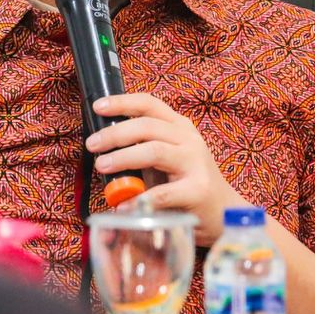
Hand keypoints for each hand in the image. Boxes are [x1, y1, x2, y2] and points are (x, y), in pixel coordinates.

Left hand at [86, 93, 244, 245]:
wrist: (223, 211)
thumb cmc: (186, 182)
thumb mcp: (166, 157)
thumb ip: (141, 147)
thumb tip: (101, 144)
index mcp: (179, 127)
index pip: (149, 105)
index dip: (122, 102)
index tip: (97, 107)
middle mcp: (188, 140)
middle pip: (147, 126)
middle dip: (115, 133)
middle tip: (92, 145)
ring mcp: (195, 163)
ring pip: (154, 151)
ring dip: (124, 157)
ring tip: (102, 165)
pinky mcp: (197, 191)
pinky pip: (163, 192)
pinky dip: (140, 198)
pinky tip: (123, 204)